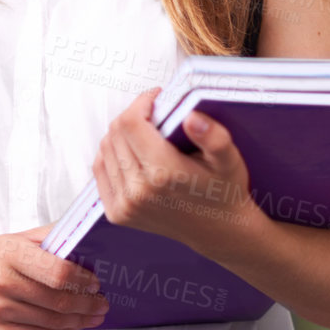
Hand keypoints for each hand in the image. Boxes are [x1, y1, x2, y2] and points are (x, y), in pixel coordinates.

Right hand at [0, 228, 109, 329]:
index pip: (57, 271)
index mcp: (8, 254)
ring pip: (52, 322)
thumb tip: (85, 238)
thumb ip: (47, 238)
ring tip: (93, 316)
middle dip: (87, 304)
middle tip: (102, 303)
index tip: (96, 283)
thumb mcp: (12, 240)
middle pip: (58, 300)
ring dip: (79, 320)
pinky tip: (70, 326)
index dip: (83, 281)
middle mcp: (0, 283)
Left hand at [92, 86, 263, 255]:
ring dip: (121, 134)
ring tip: (144, 132)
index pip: (131, 123)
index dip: (141, 103)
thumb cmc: (224, 191)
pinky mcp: (118, 213)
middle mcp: (138, 191)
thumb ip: (213, 137)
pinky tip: (130, 151)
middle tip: (153, 114)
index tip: (156, 98)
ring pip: (105, 149)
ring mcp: (125, 205)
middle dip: (132, 116)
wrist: (218, 230)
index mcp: (163, 173)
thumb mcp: (229, 160)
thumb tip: (191, 117)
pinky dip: (111, 154)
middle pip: (116, 133)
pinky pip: (101, 170)